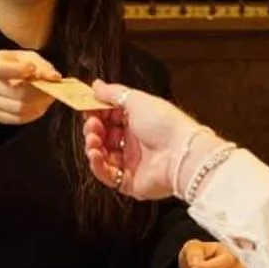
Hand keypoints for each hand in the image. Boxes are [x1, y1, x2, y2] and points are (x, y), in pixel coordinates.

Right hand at [0, 49, 60, 126]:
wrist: (2, 79)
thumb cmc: (16, 65)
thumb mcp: (28, 58)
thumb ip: (42, 66)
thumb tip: (54, 77)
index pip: (1, 70)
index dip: (18, 70)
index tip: (32, 69)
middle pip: (15, 92)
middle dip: (37, 92)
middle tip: (51, 89)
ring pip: (18, 108)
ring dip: (37, 104)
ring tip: (46, 97)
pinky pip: (18, 118)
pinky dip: (32, 113)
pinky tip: (38, 105)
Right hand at [81, 83, 207, 200]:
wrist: (181, 153)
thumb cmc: (165, 123)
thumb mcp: (137, 100)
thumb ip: (113, 93)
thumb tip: (96, 85)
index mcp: (138, 122)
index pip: (110, 118)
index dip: (97, 113)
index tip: (87, 108)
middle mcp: (135, 143)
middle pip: (104, 137)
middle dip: (93, 129)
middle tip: (92, 124)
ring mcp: (132, 163)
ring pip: (102, 157)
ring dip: (93, 146)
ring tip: (93, 139)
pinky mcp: (130, 182)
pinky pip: (107, 176)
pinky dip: (97, 165)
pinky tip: (95, 154)